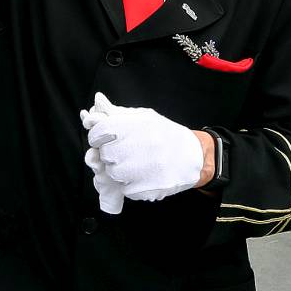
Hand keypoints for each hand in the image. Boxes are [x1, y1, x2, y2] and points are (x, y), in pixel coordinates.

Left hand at [81, 92, 204, 202]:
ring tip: (132, 164)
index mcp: (139, 126)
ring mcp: (145, 170)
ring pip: (113, 173)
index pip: (101, 131)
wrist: (194, 157)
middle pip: (105, 154)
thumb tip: (97, 101)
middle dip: (109, 153)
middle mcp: (142, 146)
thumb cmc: (166, 135)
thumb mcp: (145, 117)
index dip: (97, 136)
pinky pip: (125, 189)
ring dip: (118, 170)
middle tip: (121, 152)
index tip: (101, 138)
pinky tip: (141, 176)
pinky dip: (129, 184)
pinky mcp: (148, 189)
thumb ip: (119, 113)